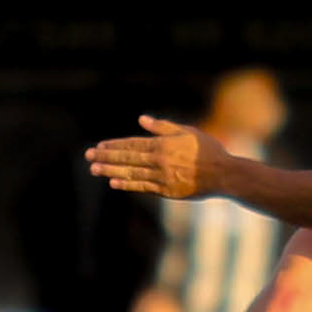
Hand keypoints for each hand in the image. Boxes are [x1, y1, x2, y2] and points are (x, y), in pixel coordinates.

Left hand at [86, 117, 226, 200]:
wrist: (223, 174)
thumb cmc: (207, 150)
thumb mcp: (186, 131)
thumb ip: (162, 127)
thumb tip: (141, 120)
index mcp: (162, 145)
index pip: (132, 144)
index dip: (114, 146)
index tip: (99, 146)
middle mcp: (158, 161)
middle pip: (127, 158)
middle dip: (106, 157)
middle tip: (88, 157)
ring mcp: (162, 178)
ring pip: (131, 173)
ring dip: (111, 171)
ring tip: (95, 170)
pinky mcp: (167, 191)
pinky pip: (143, 187)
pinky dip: (127, 185)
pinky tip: (114, 183)